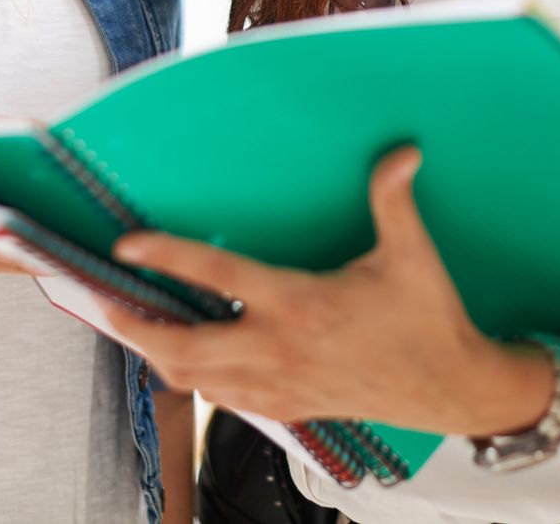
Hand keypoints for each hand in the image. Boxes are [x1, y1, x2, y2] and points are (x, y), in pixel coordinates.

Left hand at [99, 148, 551, 434]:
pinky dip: (198, 380)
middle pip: (182, 346)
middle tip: (108, 303)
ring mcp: (280, 384)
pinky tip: (195, 360)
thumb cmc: (429, 322)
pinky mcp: (289, 407)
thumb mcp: (412, 254)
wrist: (451, 387)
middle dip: (136, 327)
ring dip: (161, 355)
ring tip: (140, 328)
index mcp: (301, 305)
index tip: (128, 246)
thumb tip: (401, 153)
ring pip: (195, 380)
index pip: (217, 276)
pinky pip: (224, 400)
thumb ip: (393, 200)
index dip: (167, 257)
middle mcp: (279, 349)